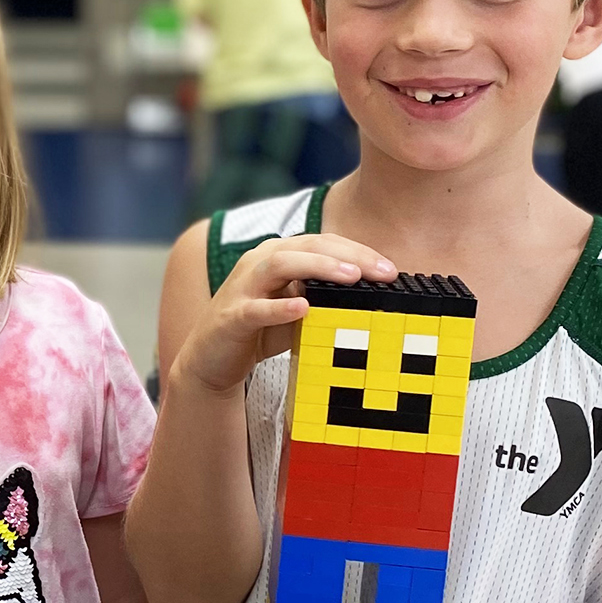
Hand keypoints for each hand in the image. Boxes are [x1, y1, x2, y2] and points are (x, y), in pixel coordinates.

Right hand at [169, 235, 394, 396]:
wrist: (210, 358)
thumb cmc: (259, 330)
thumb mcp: (298, 310)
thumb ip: (325, 298)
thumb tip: (373, 298)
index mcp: (277, 256)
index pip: (322, 243)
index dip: (358, 252)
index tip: (391, 270)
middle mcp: (258, 263)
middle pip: (306, 246)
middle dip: (348, 256)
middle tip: (383, 271)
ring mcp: (242, 288)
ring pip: (279, 265)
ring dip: (317, 268)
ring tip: (351, 278)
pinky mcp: (231, 317)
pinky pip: (256, 309)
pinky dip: (279, 307)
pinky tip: (302, 307)